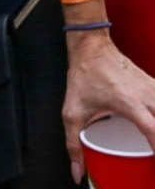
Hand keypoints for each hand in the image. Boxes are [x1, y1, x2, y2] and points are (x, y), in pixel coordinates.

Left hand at [63, 33, 154, 182]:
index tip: (153, 157)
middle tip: (150, 149)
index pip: (153, 130)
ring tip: (151, 140)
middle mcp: (146, 96)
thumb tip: (78, 172)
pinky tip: (153, 123)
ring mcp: (153, 89)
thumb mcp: (72, 111)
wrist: (91, 46)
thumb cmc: (84, 75)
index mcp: (128, 102)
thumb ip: (73, 144)